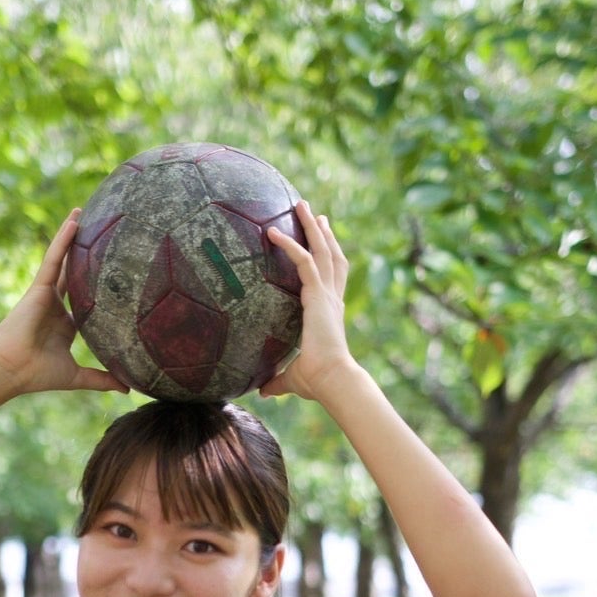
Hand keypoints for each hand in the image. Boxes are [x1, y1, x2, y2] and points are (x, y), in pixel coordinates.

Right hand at [0, 211, 129, 395]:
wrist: (12, 371)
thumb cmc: (38, 375)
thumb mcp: (78, 376)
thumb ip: (102, 379)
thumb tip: (129, 388)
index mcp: (65, 323)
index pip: (86, 299)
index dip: (98, 284)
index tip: (116, 271)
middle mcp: (56, 305)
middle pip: (75, 272)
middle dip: (85, 252)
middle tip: (101, 229)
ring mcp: (46, 294)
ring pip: (64, 259)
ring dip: (73, 235)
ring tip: (84, 210)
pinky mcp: (39, 287)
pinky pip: (53, 258)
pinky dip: (63, 239)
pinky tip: (74, 220)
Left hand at [261, 201, 352, 400]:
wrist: (333, 380)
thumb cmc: (318, 382)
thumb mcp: (293, 378)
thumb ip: (278, 381)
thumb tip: (263, 392)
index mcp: (329, 312)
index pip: (332, 276)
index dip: (328, 255)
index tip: (322, 239)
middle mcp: (332, 298)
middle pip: (331, 255)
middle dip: (322, 232)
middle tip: (313, 211)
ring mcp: (327, 295)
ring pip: (322, 250)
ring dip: (311, 226)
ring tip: (301, 204)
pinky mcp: (319, 296)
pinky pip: (305, 261)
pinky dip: (290, 244)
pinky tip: (273, 231)